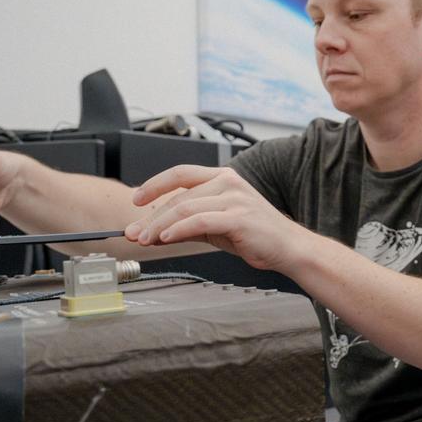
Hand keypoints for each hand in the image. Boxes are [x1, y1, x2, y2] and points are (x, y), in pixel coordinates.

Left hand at [125, 165, 307, 270]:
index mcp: (223, 176)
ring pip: (185, 208)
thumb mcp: (215, 226)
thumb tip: (152, 232)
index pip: (181, 173)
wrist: (287, 248)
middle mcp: (228, 182)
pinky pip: (199, 221)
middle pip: (179, 195)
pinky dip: (177, 230)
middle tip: (134, 232)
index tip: (136, 199)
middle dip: (151, 216)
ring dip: (159, 225)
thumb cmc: (254, 235)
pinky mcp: (238, 217)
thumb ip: (186, 224)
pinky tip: (165, 239)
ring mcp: (234, 198)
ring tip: (145, 240)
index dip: (154, 185)